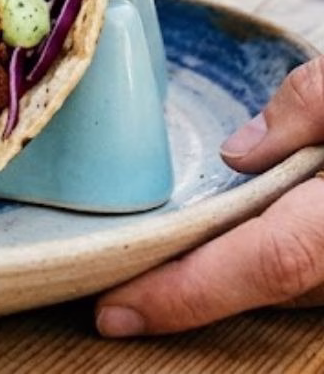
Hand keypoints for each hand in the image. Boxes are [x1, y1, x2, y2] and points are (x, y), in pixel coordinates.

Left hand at [96, 57, 323, 334]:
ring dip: (231, 278)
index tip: (115, 314)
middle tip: (115, 293)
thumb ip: (316, 103)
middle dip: (193, 290)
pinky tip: (228, 243)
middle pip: (275, 282)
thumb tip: (242, 152)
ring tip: (155, 271)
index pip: (267, 262)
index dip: (187, 294)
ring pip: (299, 284)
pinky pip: (317, 271)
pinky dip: (271, 264)